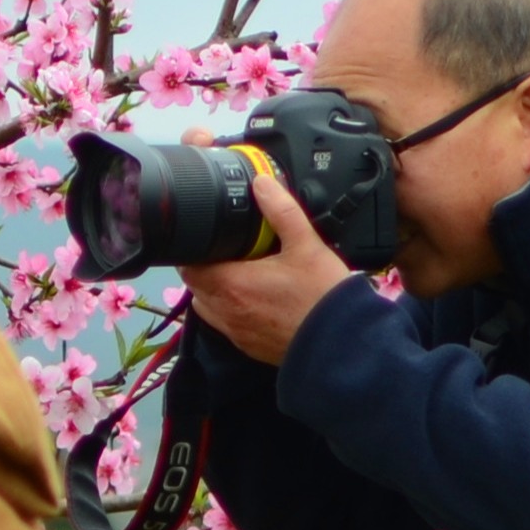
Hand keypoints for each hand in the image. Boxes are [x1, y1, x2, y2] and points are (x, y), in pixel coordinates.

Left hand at [177, 160, 360, 365]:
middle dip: (205, 265)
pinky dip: (230, 308)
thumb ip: (281, 210)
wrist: (341, 342)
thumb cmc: (322, 297)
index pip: (189, 265)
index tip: (207, 237)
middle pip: (195, 284)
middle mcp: (226, 311)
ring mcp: (235, 332)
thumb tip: (262, 183)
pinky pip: (226, 323)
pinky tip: (255, 297)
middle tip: (227, 250)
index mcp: (231, 284)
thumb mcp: (306, 245)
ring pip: (207, 305)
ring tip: (240, 272)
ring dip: (215, 288)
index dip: (193, 249)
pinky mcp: (247, 345)